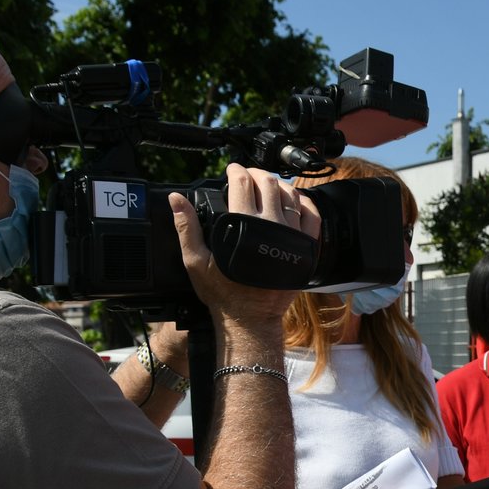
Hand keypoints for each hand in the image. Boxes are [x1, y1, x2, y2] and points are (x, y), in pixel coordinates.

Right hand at [170, 164, 321, 324]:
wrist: (250, 319)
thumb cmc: (223, 293)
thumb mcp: (196, 261)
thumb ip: (186, 227)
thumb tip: (176, 199)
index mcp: (244, 226)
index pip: (243, 183)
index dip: (236, 170)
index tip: (231, 169)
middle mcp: (272, 227)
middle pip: (268, 183)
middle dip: (256, 173)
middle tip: (247, 175)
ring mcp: (292, 237)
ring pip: (292, 195)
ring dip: (279, 184)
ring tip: (267, 185)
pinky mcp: (306, 249)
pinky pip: (313, 217)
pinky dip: (304, 203)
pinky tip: (294, 200)